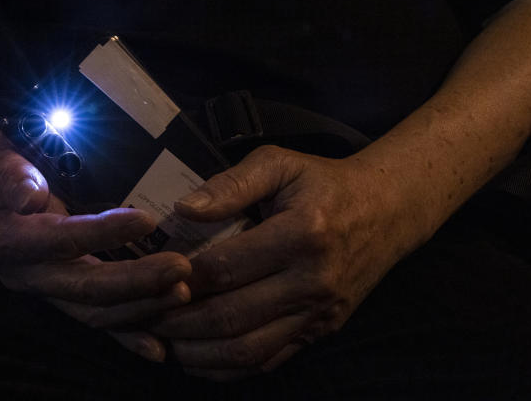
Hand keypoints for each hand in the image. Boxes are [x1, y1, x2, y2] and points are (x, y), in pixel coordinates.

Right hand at [0, 127, 192, 361]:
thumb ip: (12, 176)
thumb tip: (29, 195)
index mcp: (9, 240)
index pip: (63, 240)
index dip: (105, 233)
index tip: (149, 220)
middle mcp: (27, 275)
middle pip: (85, 288)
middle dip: (137, 282)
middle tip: (182, 268)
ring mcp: (45, 291)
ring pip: (94, 312)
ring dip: (141, 308)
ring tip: (183, 293)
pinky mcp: (60, 297)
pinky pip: (96, 321)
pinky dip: (128, 335)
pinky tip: (160, 348)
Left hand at [149, 145, 425, 380]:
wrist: (387, 211)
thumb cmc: (324, 183)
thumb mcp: (280, 163)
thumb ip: (231, 183)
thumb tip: (184, 209)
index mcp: (301, 234)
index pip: (225, 267)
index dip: (181, 278)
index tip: (149, 277)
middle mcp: (312, 281)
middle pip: (232, 316)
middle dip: (179, 321)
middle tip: (143, 314)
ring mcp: (319, 313)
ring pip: (247, 349)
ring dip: (198, 351)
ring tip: (163, 340)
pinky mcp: (321, 332)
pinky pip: (268, 361)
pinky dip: (227, 367)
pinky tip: (197, 356)